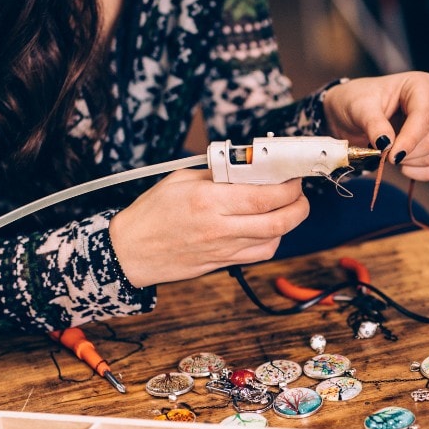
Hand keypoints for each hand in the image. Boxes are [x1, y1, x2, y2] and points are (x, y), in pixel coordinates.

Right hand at [109, 170, 308, 287]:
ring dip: (289, 223)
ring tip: (286, 207)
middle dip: (299, 206)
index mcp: (209, 201)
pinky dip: (273, 239)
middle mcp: (220, 228)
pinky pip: (260, 254)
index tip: (293, 176)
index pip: (264, 196)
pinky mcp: (223, 263)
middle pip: (278, 221)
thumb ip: (218, 173)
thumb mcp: (181, 179)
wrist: (129, 251)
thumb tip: (249, 166)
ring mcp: (224, 249)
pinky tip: (268, 226)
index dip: (288, 186)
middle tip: (299, 194)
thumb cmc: (151, 212)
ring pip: (274, 240)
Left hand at [322, 71, 428, 180]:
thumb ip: (373, 123)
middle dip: (404, 152)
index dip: (409, 138)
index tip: (390, 154)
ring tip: (384, 152)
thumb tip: (386, 144)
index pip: (424, 116)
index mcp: (422, 85)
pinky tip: (398, 165)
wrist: (351, 113)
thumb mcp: (359, 107)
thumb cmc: (357, 102)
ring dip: (406, 161)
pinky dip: (414, 172)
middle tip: (379, 152)